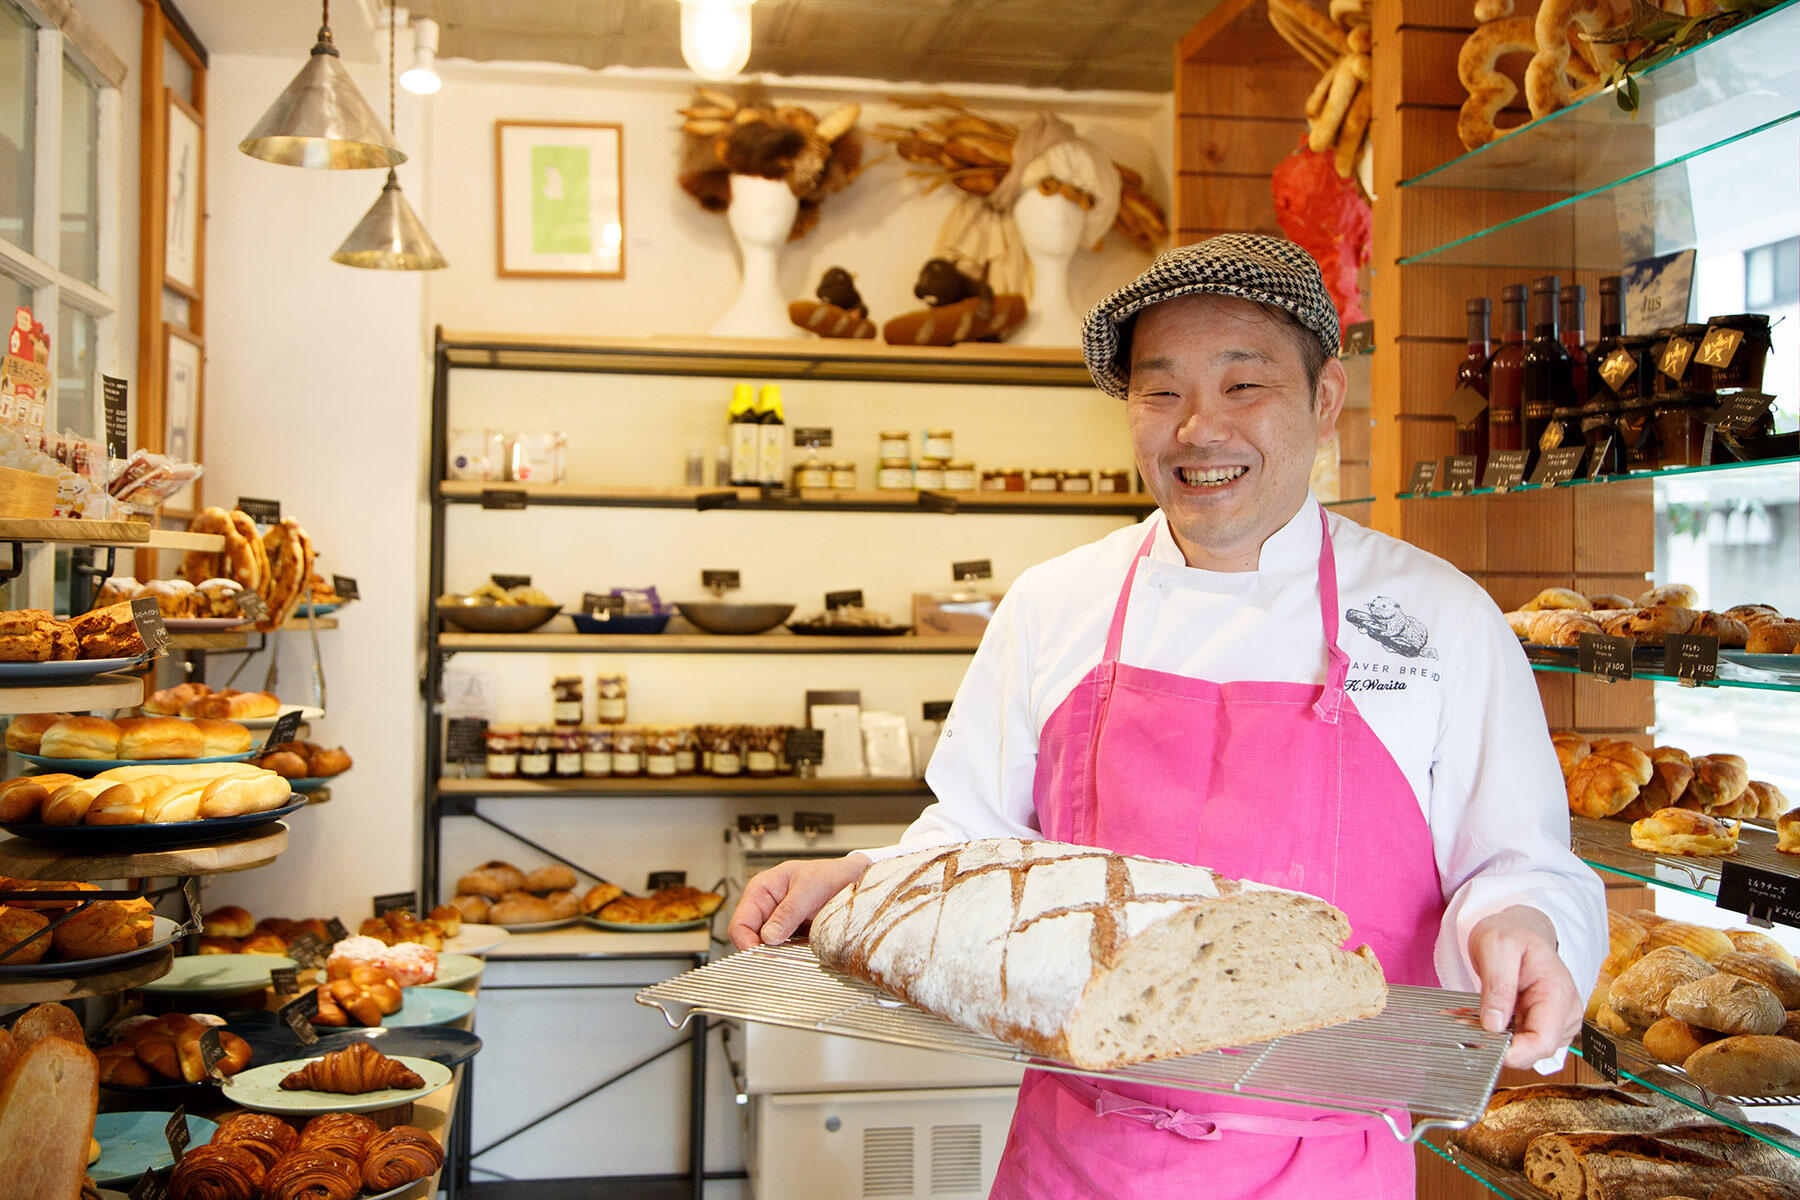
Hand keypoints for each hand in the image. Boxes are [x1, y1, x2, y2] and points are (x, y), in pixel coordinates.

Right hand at [727, 853, 870, 950]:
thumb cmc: (830, 875)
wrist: (853, 880)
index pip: (740, 924)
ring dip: (776, 955)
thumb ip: (788, 912)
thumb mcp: (809, 889)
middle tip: (780, 961)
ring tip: (794, 956)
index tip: (761, 956)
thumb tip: (768, 937)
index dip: (746, 943)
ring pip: (765, 948)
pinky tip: (800, 956)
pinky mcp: (791, 935)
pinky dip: (788, 956)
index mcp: (761, 890)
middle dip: (761, 951)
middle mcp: (765, 908)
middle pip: (749, 939)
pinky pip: (782, 951)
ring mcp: (777, 923)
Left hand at [1469, 905, 1582, 1068]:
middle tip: (1461, 1022)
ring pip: (1522, 1048)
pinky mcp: (1542, 1024)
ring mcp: (1555, 1021)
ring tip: (1465, 1014)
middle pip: (1532, 1051)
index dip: (1513, 1052)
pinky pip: (1517, 1041)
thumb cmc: (1512, 933)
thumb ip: (1497, 985)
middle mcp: (1563, 1013)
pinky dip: (1493, 1033)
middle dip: (1495, 1042)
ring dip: (1491, 1037)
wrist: (1520, 930)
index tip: (1480, 1043)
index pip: (1542, 1042)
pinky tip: (1476, 1015)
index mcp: (1557, 994)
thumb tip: (1494, 1025)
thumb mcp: (1497, 947)